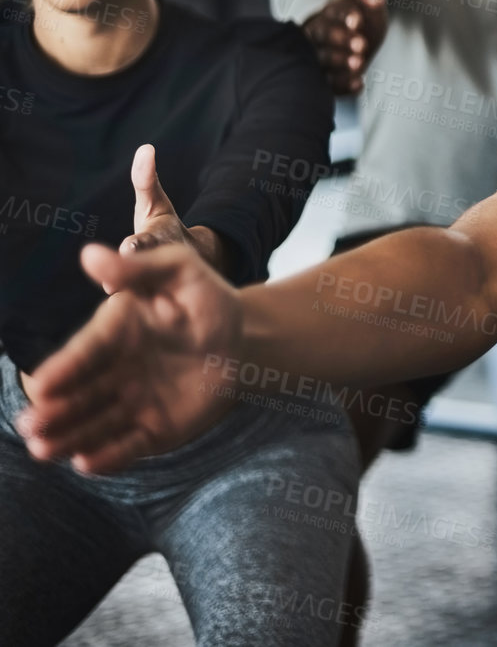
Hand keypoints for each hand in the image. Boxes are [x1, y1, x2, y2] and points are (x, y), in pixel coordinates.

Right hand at [13, 241, 244, 473]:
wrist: (244, 341)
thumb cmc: (208, 300)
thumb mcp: (182, 272)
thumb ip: (141, 267)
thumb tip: (91, 254)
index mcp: (113, 333)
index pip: (85, 352)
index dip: (64, 369)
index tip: (44, 386)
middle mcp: (112, 371)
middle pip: (78, 395)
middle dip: (53, 411)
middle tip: (31, 427)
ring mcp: (129, 403)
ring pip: (94, 424)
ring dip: (69, 437)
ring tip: (45, 450)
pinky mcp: (152, 429)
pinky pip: (128, 446)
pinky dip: (109, 456)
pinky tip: (89, 463)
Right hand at [301, 0, 387, 94]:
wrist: (352, 47)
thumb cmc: (362, 24)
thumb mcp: (370, 9)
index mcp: (331, 14)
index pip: (333, 12)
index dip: (345, 15)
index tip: (358, 20)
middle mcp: (319, 35)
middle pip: (323, 35)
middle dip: (341, 39)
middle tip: (362, 45)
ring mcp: (319, 57)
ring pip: (322, 59)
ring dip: (340, 61)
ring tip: (360, 63)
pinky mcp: (324, 78)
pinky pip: (329, 83)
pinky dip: (343, 84)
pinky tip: (359, 84)